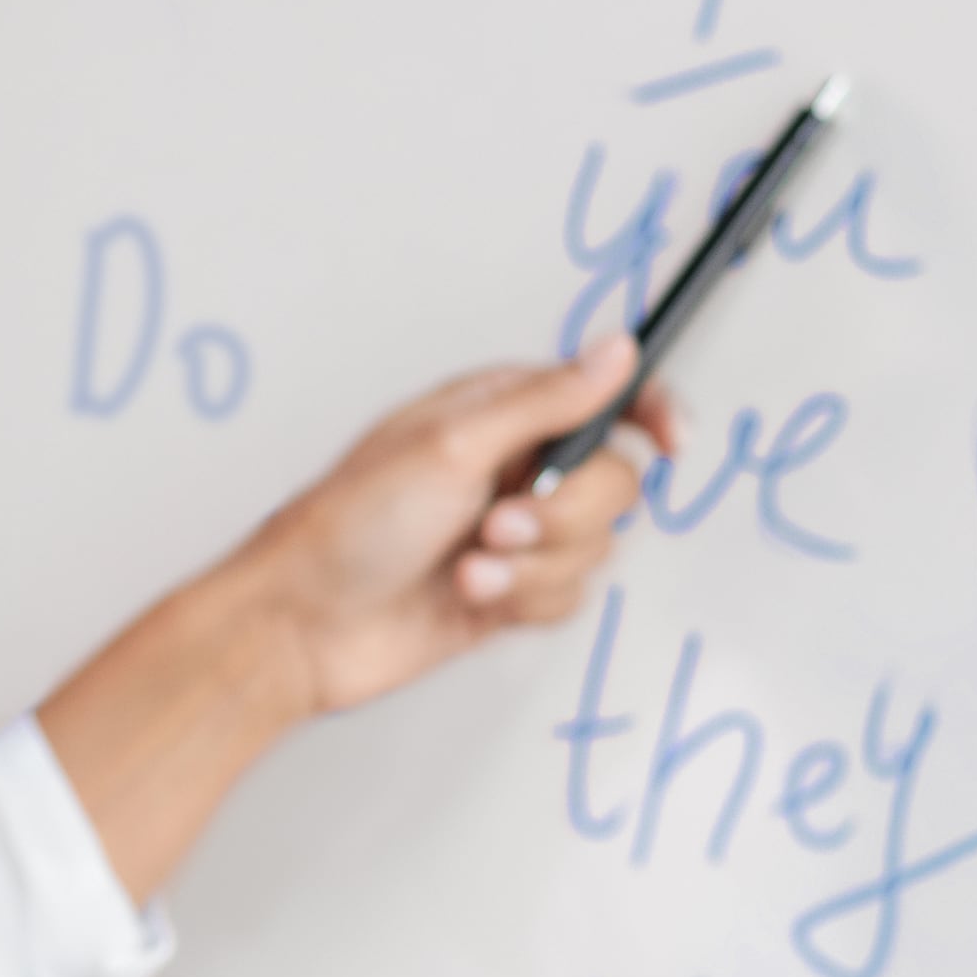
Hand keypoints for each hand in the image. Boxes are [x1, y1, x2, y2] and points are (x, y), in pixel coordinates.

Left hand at [229, 337, 676, 717]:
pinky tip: (469, 596)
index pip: (607, 398)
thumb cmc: (350, 524)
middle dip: (563, 515)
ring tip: (467, 567)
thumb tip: (617, 351)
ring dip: (533, 568)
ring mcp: (514, 534)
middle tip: (498, 524)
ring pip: (594, 549)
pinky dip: (524, 602)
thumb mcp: (451, 445)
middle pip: (616, 483)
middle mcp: (515, 467)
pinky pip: (568, 599)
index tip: (673, 442)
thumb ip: (546, 400)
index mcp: (501, 412)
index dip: (652, 415)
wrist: (304, 625)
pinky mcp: (511, 592)